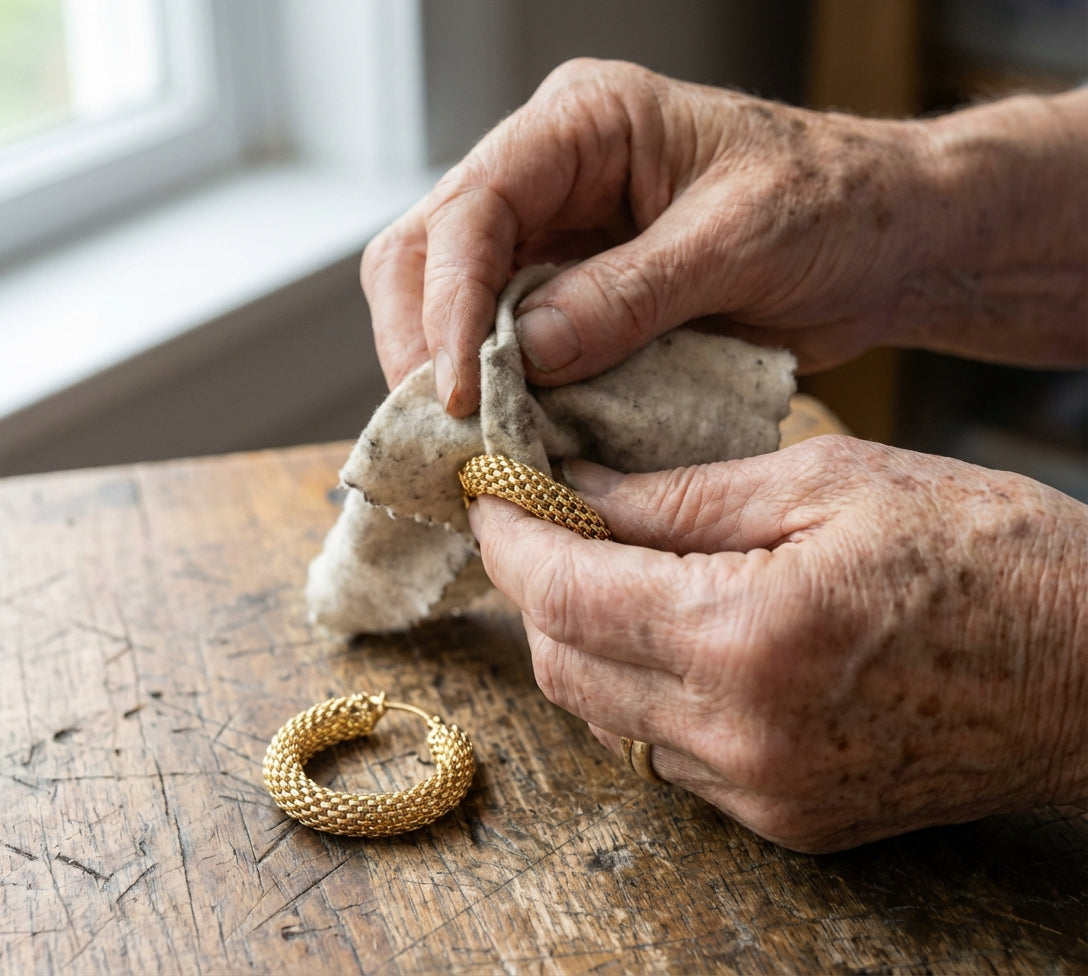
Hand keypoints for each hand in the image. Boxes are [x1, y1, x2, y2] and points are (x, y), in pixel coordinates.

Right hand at [362, 59, 1087, 414]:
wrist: (882, 242)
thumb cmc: (833, 206)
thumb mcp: (739, 240)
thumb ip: (631, 294)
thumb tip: (525, 352)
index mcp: (585, 125)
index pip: (474, 207)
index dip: (448, 302)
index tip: (458, 392)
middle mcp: (550, 174)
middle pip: (427, 251)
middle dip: (422, 342)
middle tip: (444, 431)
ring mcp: (555, 237)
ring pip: (449, 301)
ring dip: (449, 375)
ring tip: (468, 447)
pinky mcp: (572, 296)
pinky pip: (503, 343)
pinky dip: (498, 393)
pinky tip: (509, 436)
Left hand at [467, 437, 1087, 851]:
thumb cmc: (985, 552)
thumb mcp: (830, 483)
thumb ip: (684, 495)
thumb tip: (580, 489)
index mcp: (748, 636)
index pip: (566, 594)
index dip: (509, 539)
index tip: (489, 493)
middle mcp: (741, 736)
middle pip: (564, 663)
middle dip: (533, 587)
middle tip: (541, 520)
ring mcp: (762, 793)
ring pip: (605, 714)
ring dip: (581, 638)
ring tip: (600, 567)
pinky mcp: (786, 820)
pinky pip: (664, 752)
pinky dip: (640, 688)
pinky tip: (669, 632)